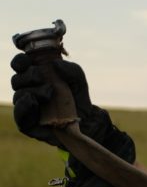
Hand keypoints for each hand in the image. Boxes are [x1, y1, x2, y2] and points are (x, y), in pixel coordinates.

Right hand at [10, 53, 135, 186]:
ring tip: (49, 94)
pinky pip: (20, 117)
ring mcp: (28, 108)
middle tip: (43, 79)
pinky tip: (32, 101)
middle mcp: (28, 92)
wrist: (89, 122)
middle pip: (17, 80)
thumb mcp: (79, 81)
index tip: (27, 60)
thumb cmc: (78, 99)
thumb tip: (55, 63)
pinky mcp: (30, 125)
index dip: (20, 61)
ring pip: (19, 97)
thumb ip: (71, 70)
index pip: (20, 66)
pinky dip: (24, 107)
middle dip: (28, 76)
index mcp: (35, 78)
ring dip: (31, 91)